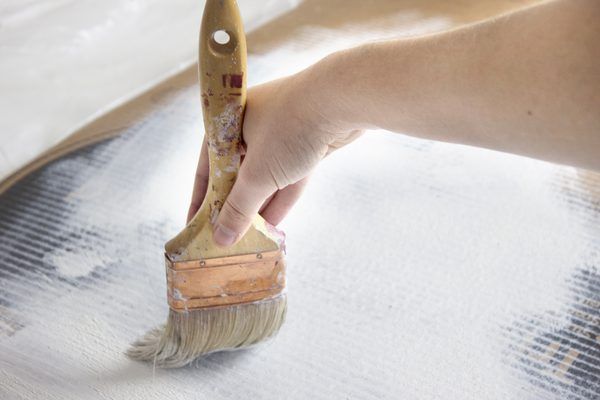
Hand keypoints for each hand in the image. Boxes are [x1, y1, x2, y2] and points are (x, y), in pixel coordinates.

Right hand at [187, 67, 362, 245]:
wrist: (340, 99)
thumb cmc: (288, 128)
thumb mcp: (258, 174)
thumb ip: (238, 209)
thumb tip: (220, 239)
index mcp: (228, 125)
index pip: (206, 169)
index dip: (201, 200)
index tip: (195, 226)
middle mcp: (250, 127)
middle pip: (236, 175)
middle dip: (233, 207)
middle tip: (227, 238)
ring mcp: (280, 134)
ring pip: (264, 178)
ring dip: (258, 207)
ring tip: (249, 239)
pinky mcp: (305, 144)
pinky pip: (287, 176)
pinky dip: (281, 199)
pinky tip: (274, 226)